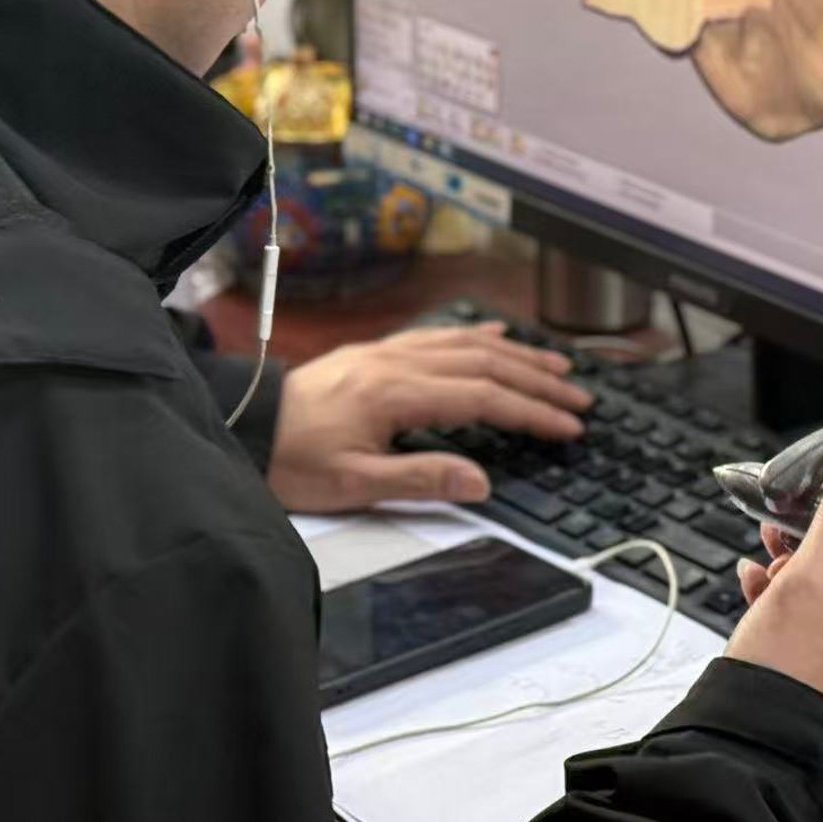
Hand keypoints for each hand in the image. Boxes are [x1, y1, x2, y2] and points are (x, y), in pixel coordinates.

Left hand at [266, 323, 589, 511]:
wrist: (243, 426)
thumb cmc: (290, 460)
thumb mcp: (352, 485)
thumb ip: (420, 480)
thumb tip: (480, 483)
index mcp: (396, 394)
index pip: (484, 397)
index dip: (532, 412)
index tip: (568, 426)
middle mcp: (397, 363)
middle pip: (486, 364)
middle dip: (538, 381)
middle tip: (579, 399)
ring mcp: (387, 353)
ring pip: (467, 345)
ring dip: (517, 354)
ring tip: (557, 366)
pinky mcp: (376, 354)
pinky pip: (438, 336)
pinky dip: (476, 337)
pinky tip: (497, 338)